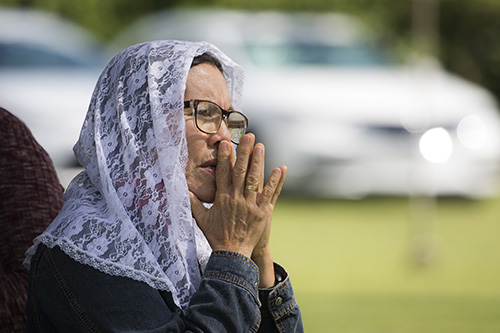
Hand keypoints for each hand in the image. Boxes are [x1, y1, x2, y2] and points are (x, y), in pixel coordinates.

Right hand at [189, 133, 285, 261]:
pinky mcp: (263, 212)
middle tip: (248, 137)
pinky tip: (280, 169)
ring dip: (258, 162)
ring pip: (255, 180)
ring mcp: (251, 205)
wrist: (232, 254)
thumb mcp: (201, 219)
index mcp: (222, 198)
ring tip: (261, 146)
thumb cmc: (216, 236)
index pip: (223, 173)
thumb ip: (193, 203)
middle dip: (244, 153)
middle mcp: (236, 199)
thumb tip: (183, 190)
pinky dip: (276, 182)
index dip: (225, 157)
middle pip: (240, 172)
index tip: (226, 143)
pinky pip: (270, 194)